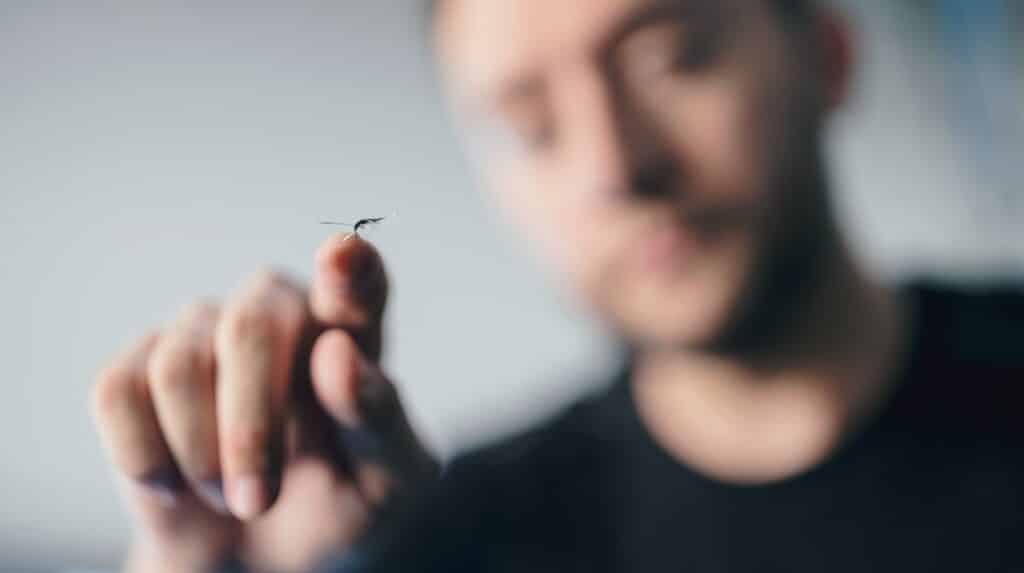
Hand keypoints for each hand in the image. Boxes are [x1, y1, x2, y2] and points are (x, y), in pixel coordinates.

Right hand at [91, 234, 435, 572]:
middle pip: (249, 327)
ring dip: (202, 458)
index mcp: (355, 333)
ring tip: (231, 497)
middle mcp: (279, 311)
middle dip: (249, 428)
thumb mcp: (386, 484)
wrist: (264, 561)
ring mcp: (204, 331)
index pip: (358, 285)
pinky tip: (175, 484)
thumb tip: (336, 355)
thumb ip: (377, 418)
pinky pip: (118, 393)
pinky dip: (146, 460)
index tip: (339, 258)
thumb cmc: (339, 511)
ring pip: (178, 368)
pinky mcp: (138, 366)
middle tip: (257, 501)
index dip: (348, 272)